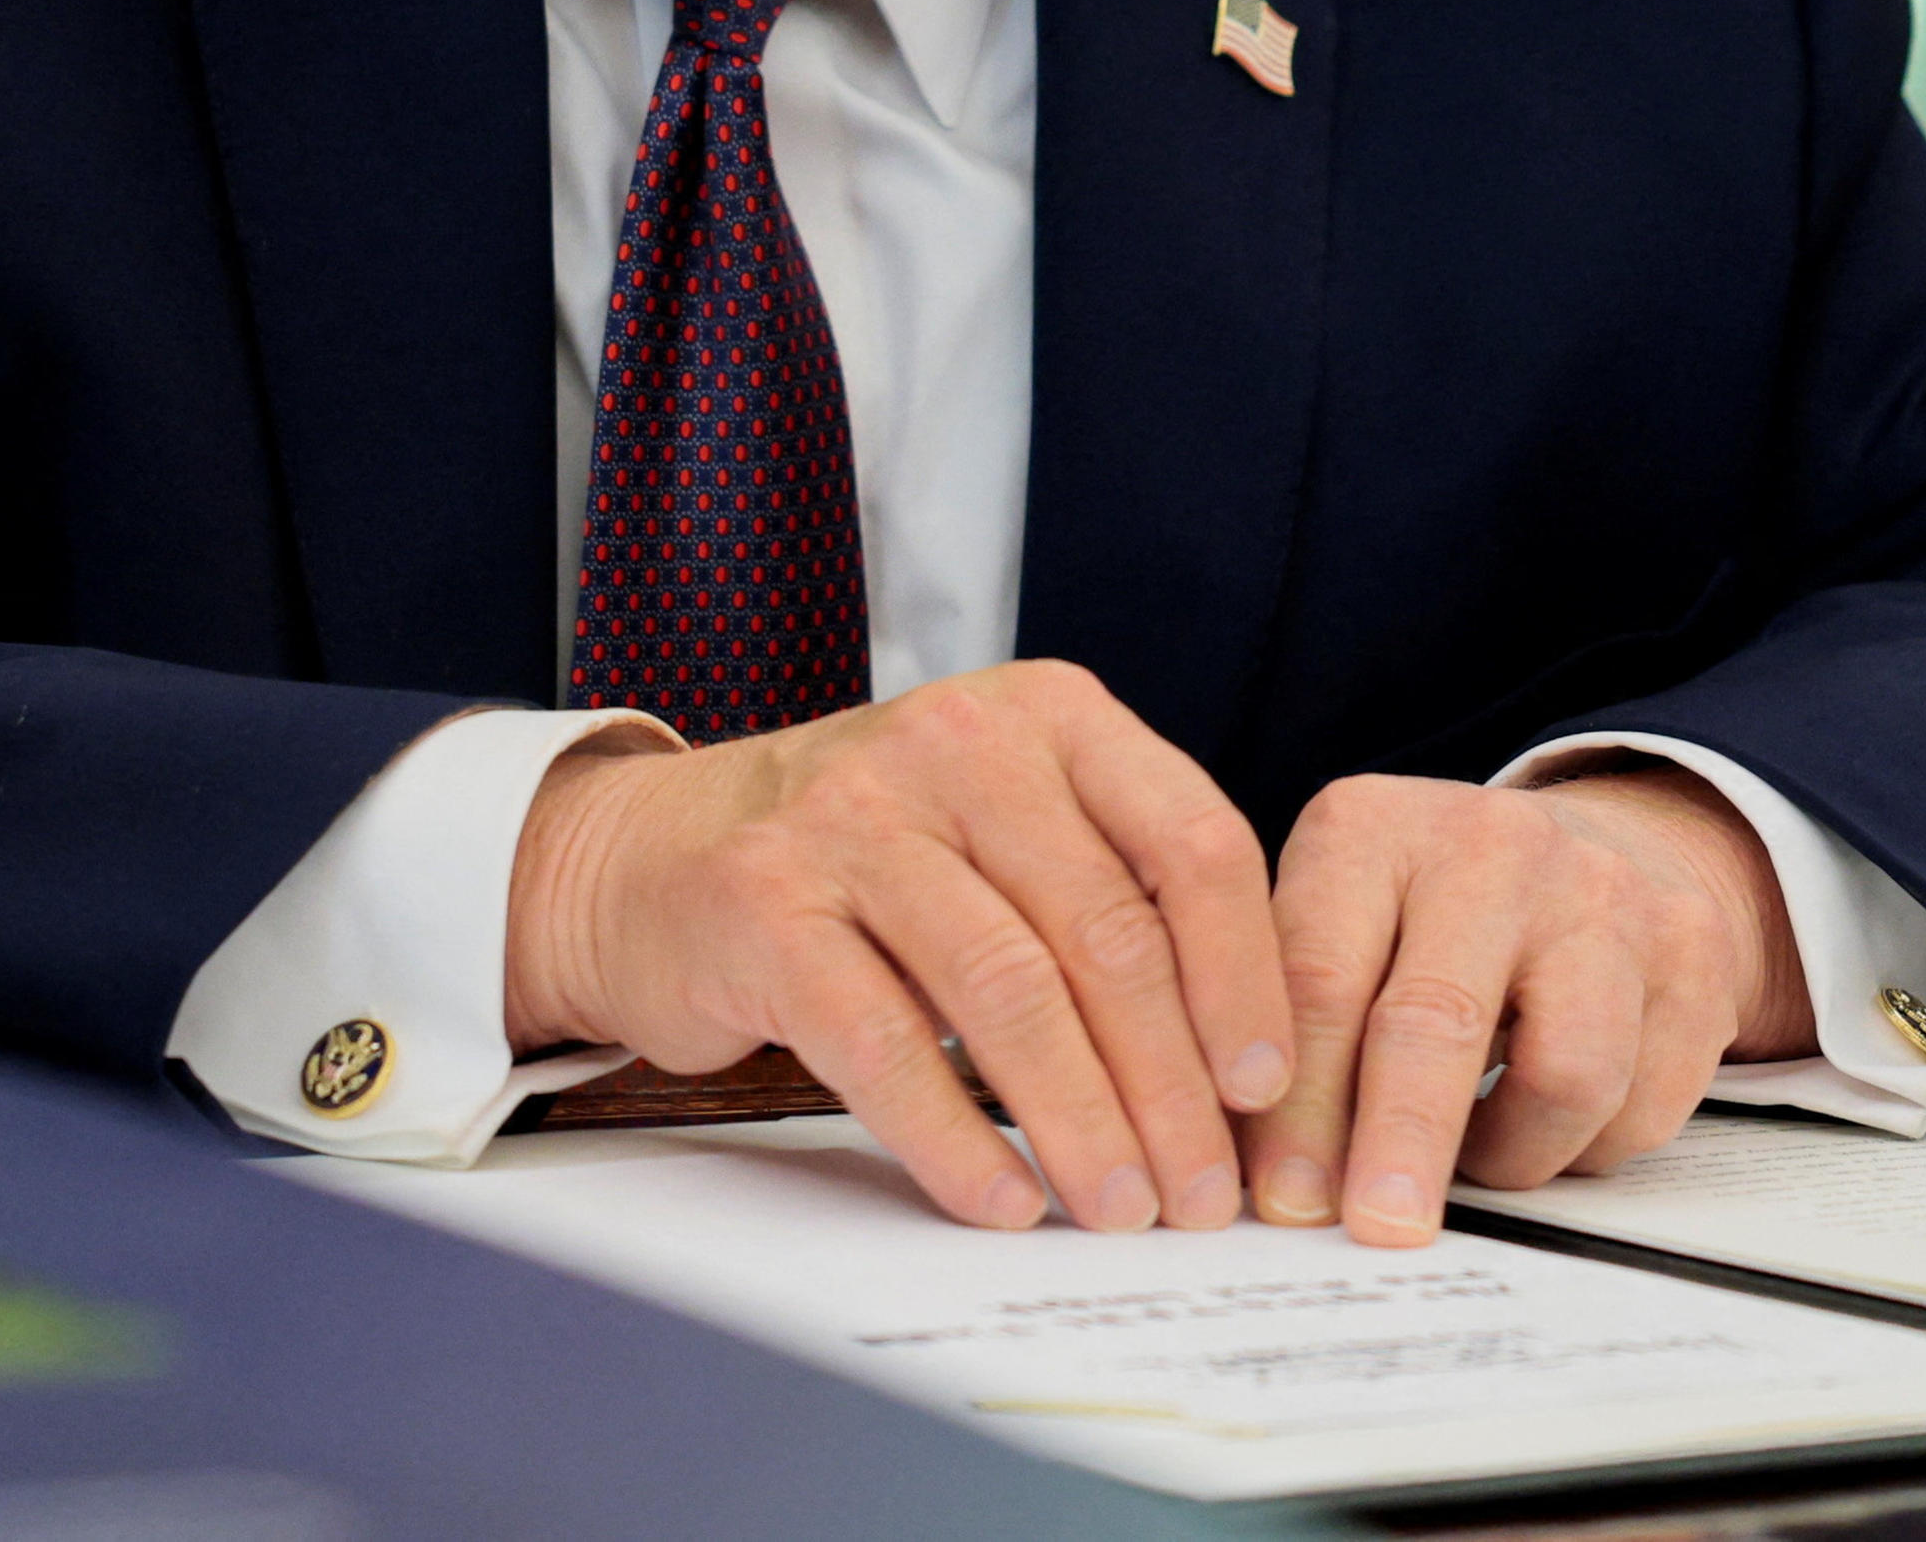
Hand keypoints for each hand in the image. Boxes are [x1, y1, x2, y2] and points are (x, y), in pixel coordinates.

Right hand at [504, 660, 1292, 1233]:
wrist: (657, 852)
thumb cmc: (873, 858)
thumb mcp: (1008, 827)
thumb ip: (1117, 898)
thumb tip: (1244, 1074)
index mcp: (1047, 715)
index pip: (1188, 841)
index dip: (1244, 976)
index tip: (1268, 1089)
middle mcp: (955, 744)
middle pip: (1104, 932)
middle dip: (1170, 1085)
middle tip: (1203, 1194)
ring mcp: (851, 819)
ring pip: (1006, 990)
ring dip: (1080, 1121)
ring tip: (1120, 1209)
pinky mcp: (766, 906)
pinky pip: (884, 1043)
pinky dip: (955, 1138)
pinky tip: (1003, 1200)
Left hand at [1246, 766, 1813, 1246]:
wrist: (1595, 849)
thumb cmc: (1433, 910)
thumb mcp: (1334, 922)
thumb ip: (1283, 1027)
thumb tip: (1254, 1170)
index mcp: (1372, 829)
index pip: (1320, 979)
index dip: (1299, 1107)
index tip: (1290, 1198)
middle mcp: (1491, 844)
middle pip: (1439, 1021)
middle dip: (1402, 1144)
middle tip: (1381, 1226)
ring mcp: (1603, 894)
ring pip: (1566, 1076)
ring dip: (1510, 1155)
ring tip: (1475, 1155)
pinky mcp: (1692, 954)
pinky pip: (1642, 1105)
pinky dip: (1586, 1146)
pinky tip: (1547, 1119)